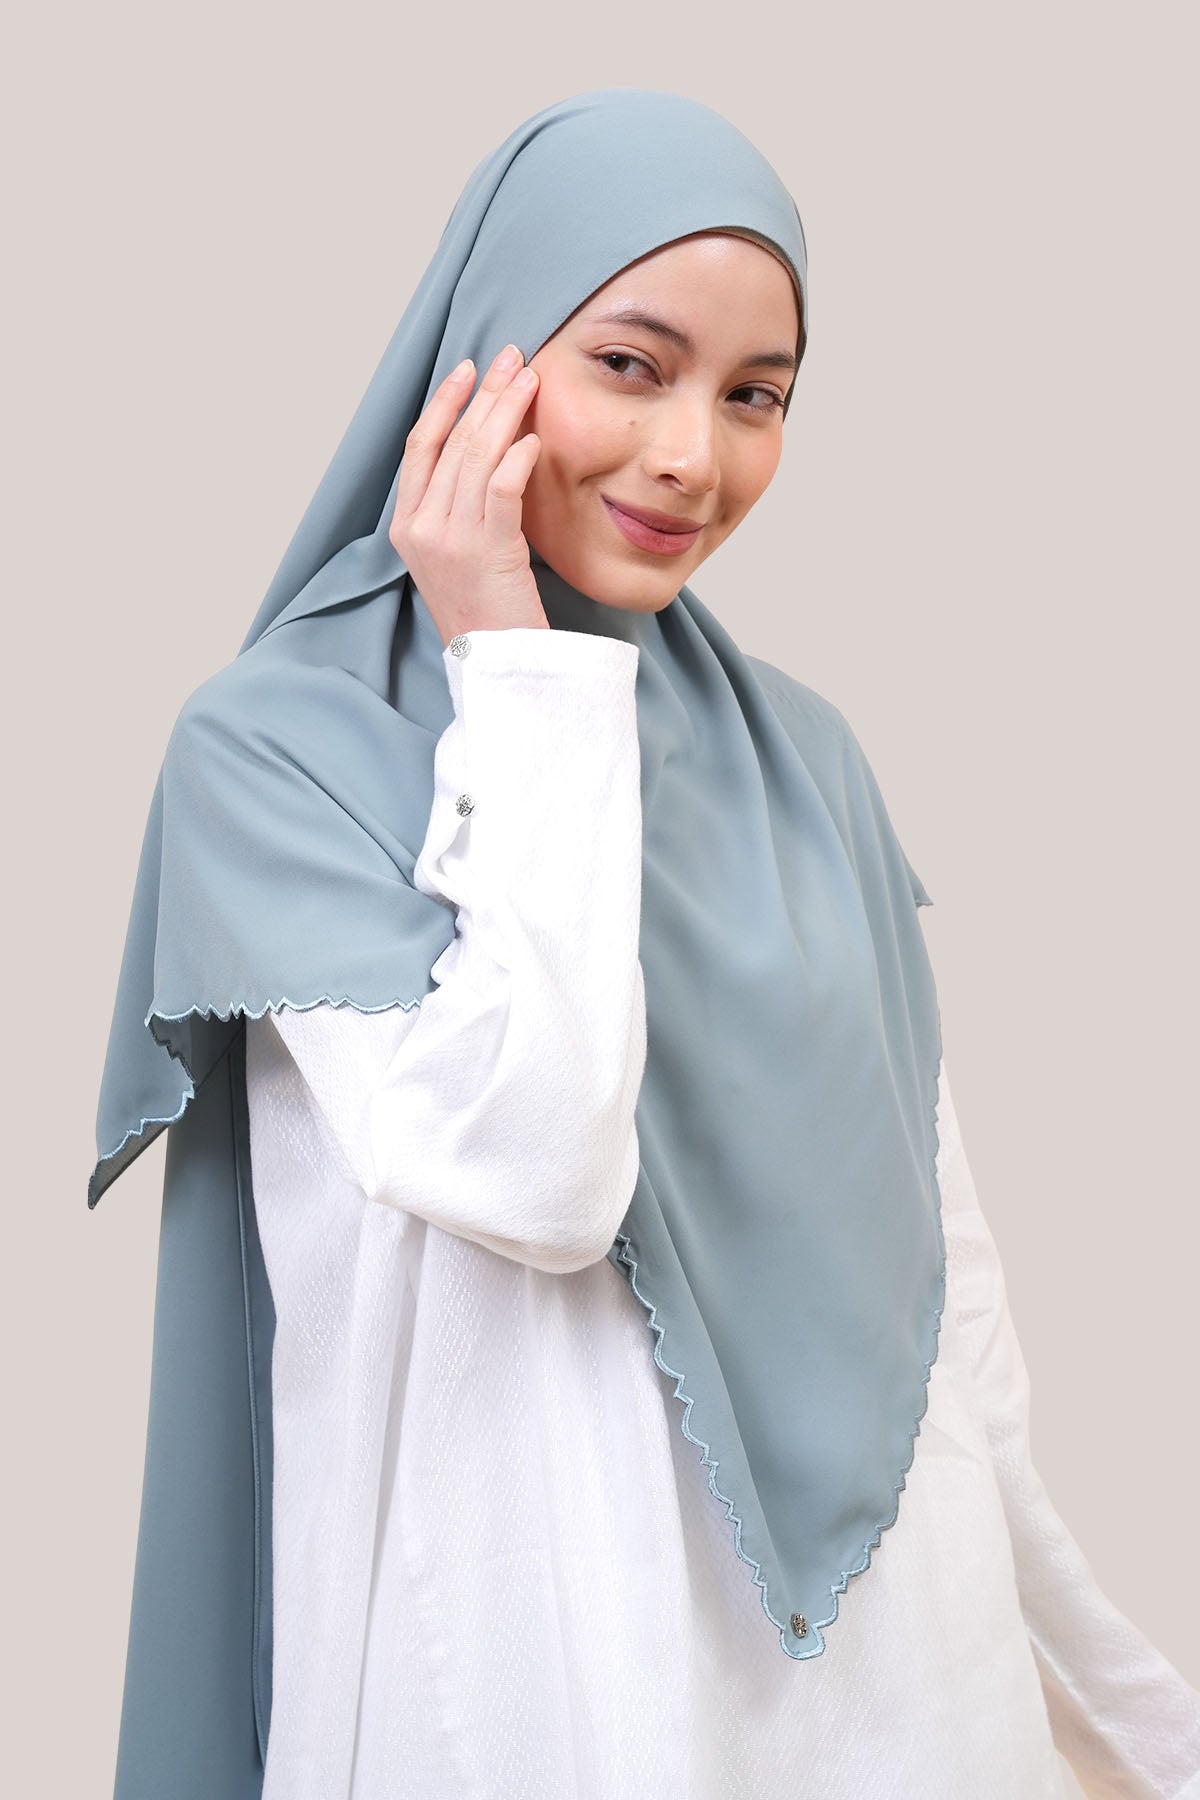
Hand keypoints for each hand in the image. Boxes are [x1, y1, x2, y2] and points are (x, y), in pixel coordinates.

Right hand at [389, 344, 548, 646]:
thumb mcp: (455, 555)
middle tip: (513, 359)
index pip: (419, 447)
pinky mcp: (487, 552)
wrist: (495, 665)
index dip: (443, 403)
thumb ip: (457, 509)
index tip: (468, 370)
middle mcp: (422, 528)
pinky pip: (501, 491)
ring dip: (506, 413)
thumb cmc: (485, 611)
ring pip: (476, 458)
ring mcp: (451, 540)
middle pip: (452, 443)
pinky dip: (517, 460)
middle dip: (484, 394)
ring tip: (530, 382)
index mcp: (406, 526)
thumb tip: (488, 453)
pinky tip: (533, 439)